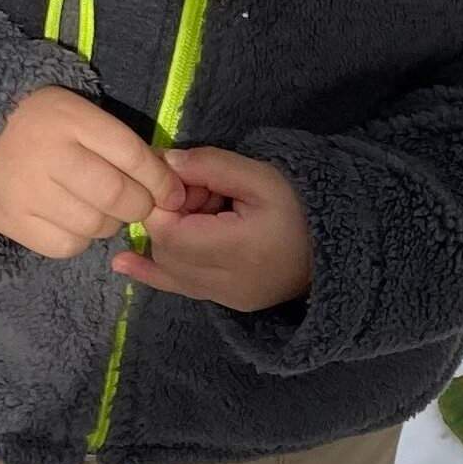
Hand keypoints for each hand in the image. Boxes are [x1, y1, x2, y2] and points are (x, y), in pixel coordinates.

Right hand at [0, 89, 178, 259]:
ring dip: (110, 223)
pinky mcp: (12, 220)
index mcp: (70, 119)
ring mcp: (27, 191)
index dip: (160, 181)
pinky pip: (67, 246)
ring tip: (101, 209)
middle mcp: (48, 155)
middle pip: (117, 196)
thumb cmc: (40, 122)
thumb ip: (118, 144)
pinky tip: (74, 221)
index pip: (131, 155)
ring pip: (95, 225)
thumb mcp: (78, 114)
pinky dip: (80, 239)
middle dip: (140, 206)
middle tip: (137, 204)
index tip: (172, 194)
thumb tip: (167, 187)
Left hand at [110, 146, 313, 311]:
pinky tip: (125, 263)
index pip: (170, 233)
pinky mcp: (226, 303)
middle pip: (166, 251)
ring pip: (171, 270)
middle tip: (201, 194)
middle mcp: (226, 282)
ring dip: (171, 240)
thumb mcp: (260, 175)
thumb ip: (210, 166)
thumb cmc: (302, 207)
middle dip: (169, 220)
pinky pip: (181, 288)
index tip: (180, 182)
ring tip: (202, 214)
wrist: (337, 249)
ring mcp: (225, 298)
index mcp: (237, 249)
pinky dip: (154, 272)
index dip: (162, 204)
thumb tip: (163, 161)